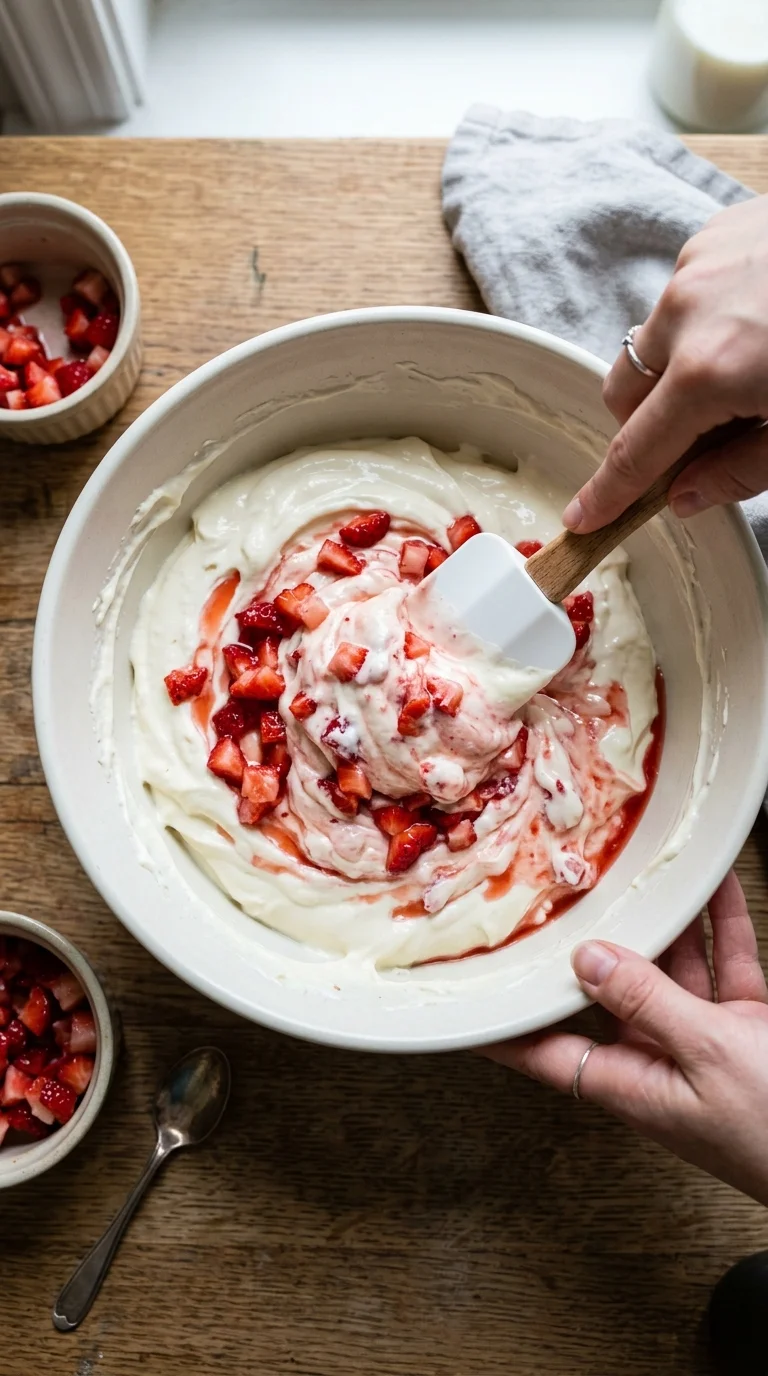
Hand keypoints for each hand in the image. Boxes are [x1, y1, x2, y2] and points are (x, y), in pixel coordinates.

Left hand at [485, 872, 767, 1205]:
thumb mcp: (706, 1055)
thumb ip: (648, 1001)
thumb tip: (589, 959)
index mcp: (629, 1083)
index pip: (541, 1051)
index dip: (497, 1025)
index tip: (458, 996)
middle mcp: (657, 1060)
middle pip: (606, 991)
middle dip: (588, 942)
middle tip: (557, 889)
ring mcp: (701, 1042)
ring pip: (667, 966)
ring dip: (659, 919)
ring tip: (634, 866)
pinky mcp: (744, 1027)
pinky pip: (723, 963)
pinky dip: (718, 922)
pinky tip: (711, 883)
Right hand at [562, 195, 767, 533]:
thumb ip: (743, 470)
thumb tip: (686, 496)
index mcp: (709, 373)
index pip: (635, 452)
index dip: (608, 493)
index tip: (583, 517)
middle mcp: (687, 312)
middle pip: (624, 393)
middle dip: (647, 425)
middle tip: (705, 439)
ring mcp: (696, 264)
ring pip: (652, 341)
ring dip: (679, 369)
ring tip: (749, 367)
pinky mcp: (715, 232)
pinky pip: (682, 294)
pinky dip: (704, 320)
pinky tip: (759, 320)